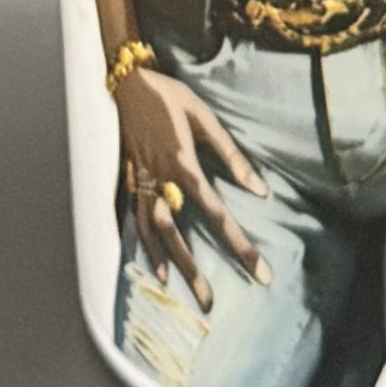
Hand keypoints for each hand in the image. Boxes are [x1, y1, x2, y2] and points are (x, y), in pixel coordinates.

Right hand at [115, 64, 270, 309]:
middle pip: (179, 235)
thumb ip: (230, 154)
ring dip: (172, 265)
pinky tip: (158, 271)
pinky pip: (139, 222)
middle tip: (211, 304)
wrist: (127, 82)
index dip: (238, 243)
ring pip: (156, 234)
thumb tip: (258, 189)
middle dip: (195, 271)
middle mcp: (161, 180)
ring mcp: (143, 183)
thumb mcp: (204, 118)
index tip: (258, 269)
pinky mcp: (133, 182)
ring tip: (187, 295)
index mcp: (183, 163)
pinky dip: (147, 248)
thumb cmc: (169, 96)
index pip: (216, 212)